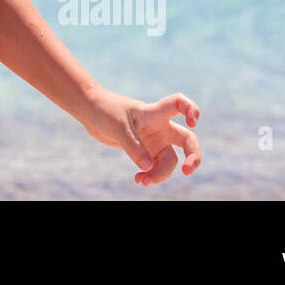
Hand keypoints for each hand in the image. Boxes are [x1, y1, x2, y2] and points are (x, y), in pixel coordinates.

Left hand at [82, 88, 201, 185]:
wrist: (91, 112)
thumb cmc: (105, 111)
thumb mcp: (118, 128)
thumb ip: (134, 147)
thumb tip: (149, 167)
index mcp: (154, 113)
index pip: (178, 104)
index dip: (191, 109)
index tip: (193, 122)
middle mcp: (159, 127)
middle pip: (187, 140)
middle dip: (193, 157)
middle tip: (187, 172)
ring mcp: (154, 140)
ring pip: (169, 160)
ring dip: (160, 174)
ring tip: (143, 181)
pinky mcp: (145, 151)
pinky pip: (155, 167)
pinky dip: (150, 175)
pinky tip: (139, 179)